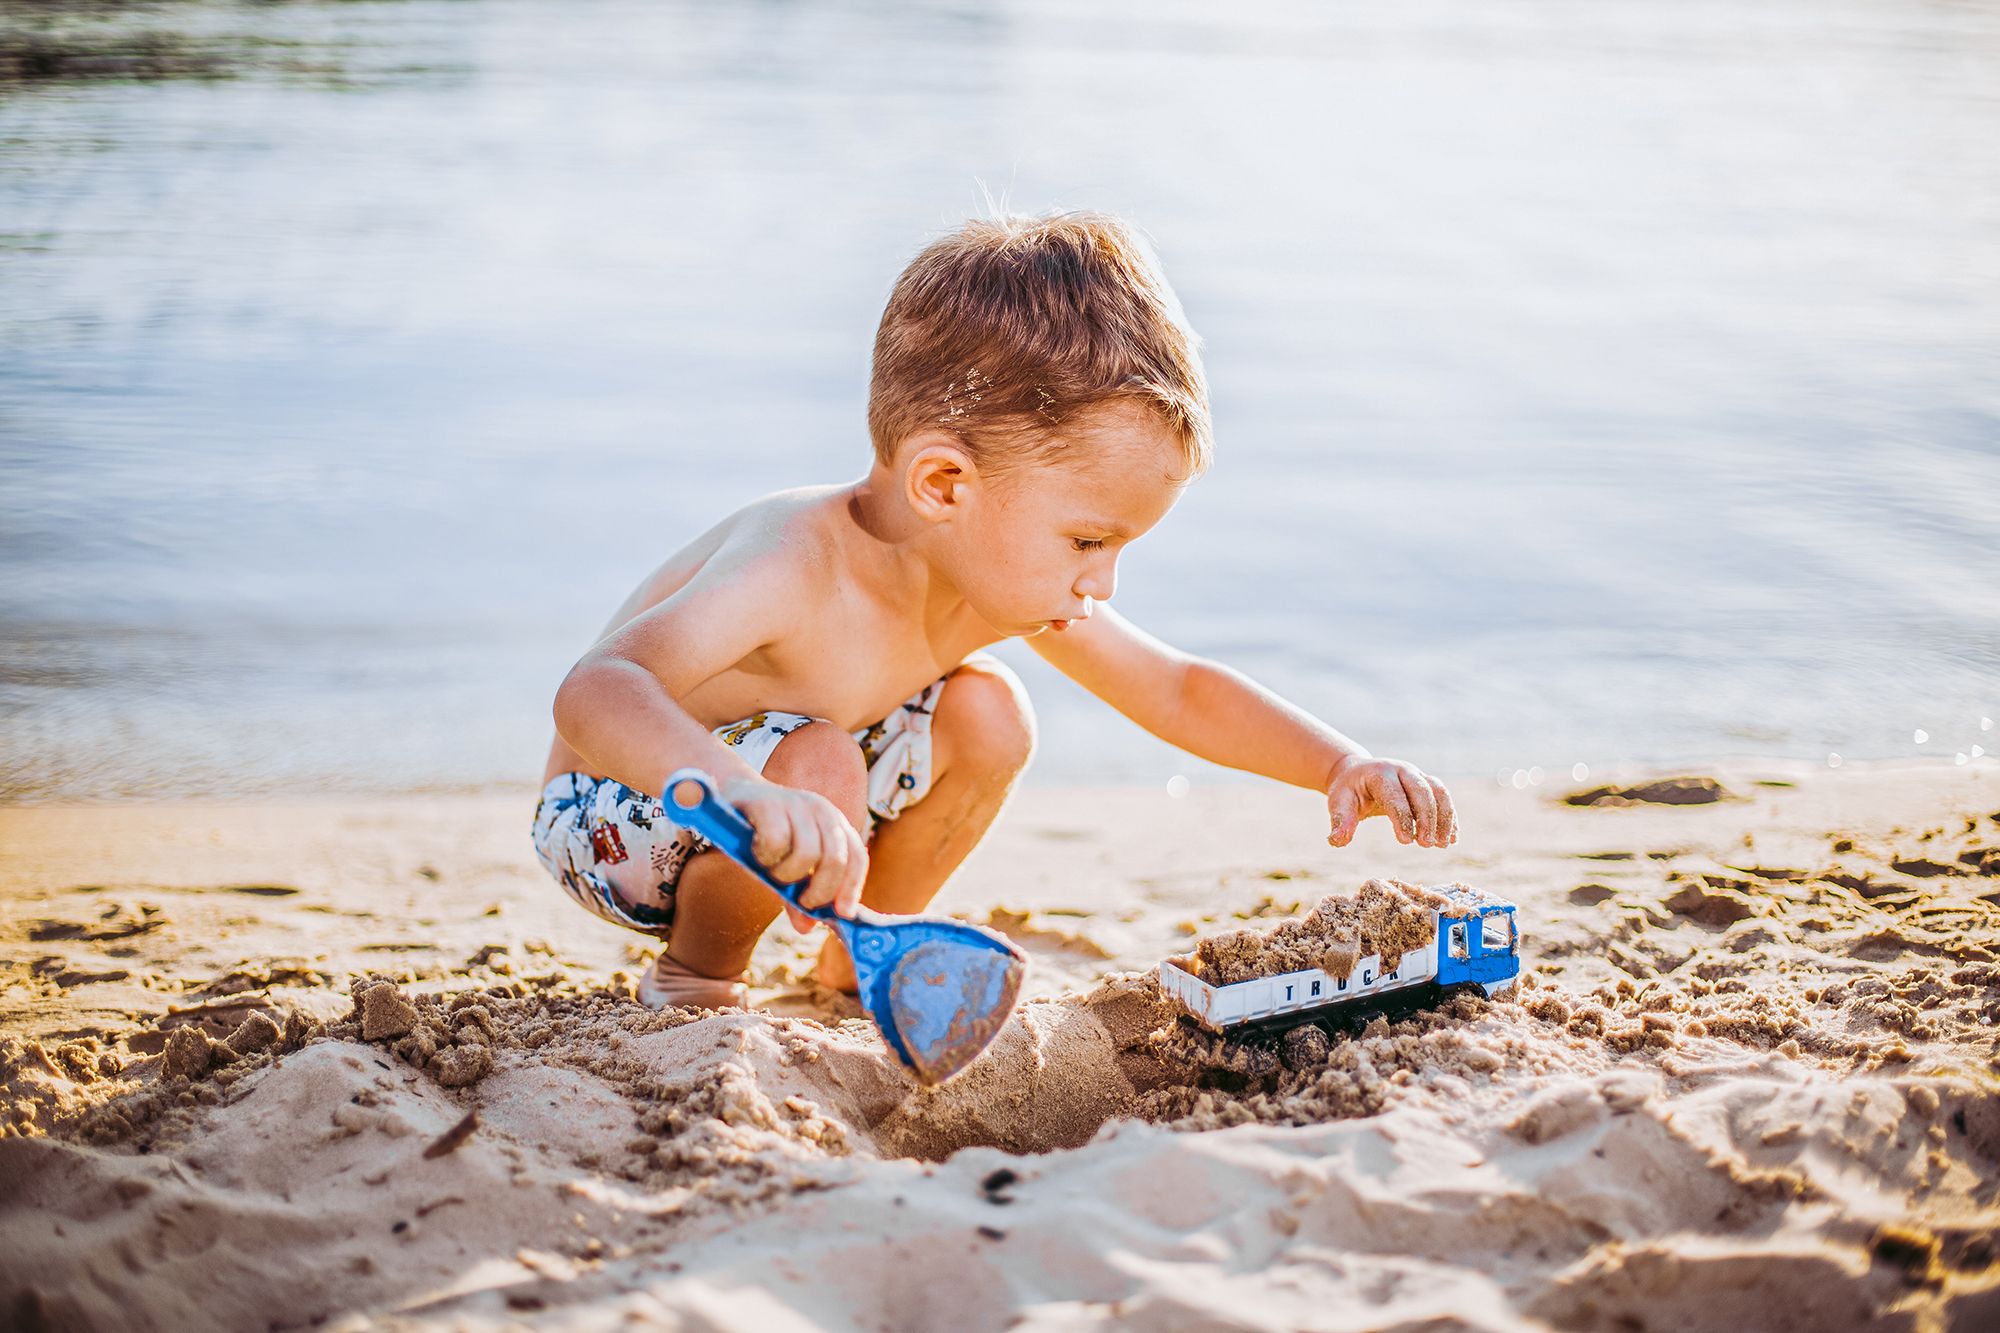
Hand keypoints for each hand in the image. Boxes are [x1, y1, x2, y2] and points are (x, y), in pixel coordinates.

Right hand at [717, 777, 867, 930]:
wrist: (731, 797)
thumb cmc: (764, 836)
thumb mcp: (786, 867)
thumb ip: (797, 895)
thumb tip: (806, 928)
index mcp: (834, 824)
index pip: (856, 858)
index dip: (852, 888)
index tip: (842, 913)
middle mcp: (821, 810)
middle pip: (836, 860)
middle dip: (819, 891)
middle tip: (800, 900)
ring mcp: (796, 804)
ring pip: (807, 854)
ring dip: (786, 875)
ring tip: (772, 871)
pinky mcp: (769, 803)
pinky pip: (776, 842)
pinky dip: (766, 857)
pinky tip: (757, 854)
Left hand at [1325, 757, 1457, 848]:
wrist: (1357, 774)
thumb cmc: (1348, 791)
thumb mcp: (1339, 803)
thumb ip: (1340, 821)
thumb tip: (1336, 840)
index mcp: (1379, 773)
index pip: (1394, 795)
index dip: (1402, 818)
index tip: (1406, 841)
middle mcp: (1402, 770)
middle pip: (1422, 791)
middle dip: (1427, 818)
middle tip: (1427, 845)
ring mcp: (1417, 775)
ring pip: (1438, 792)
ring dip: (1444, 818)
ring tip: (1443, 844)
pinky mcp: (1426, 783)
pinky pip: (1443, 797)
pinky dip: (1449, 817)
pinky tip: (1451, 838)